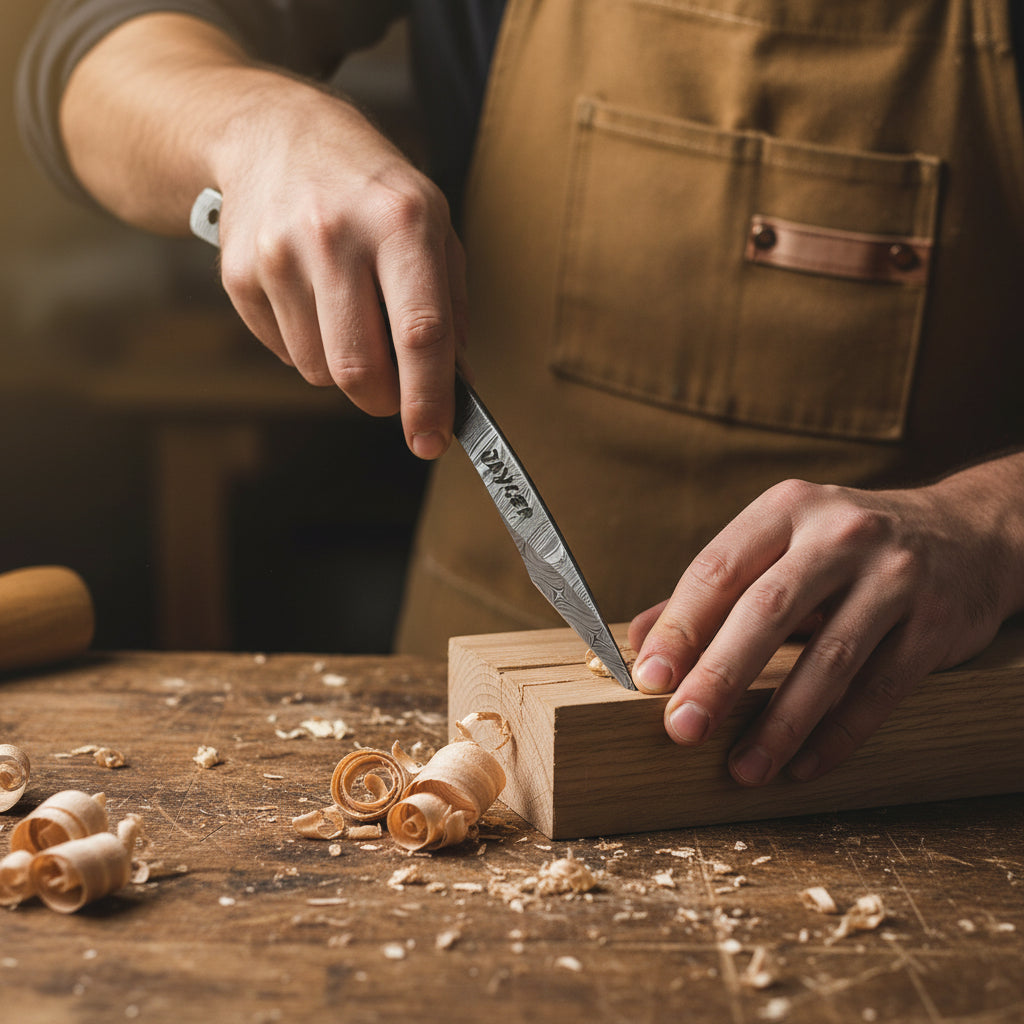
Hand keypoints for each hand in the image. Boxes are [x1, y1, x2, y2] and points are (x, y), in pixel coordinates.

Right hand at [60, 13, 467, 459]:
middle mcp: (336, 236)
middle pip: (359, 369)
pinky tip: (312, 298)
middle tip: (393, 390)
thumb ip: (449, 305)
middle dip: (383, 400)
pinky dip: (308, 346)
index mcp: (401, 221)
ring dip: (344, 368)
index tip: (432, 440)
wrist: (272, 133)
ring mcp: (279, 255)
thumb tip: (456, 384)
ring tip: (349, 315)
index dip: (428, 399)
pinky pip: (285, 354)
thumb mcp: (432, 222)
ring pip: (320, 371)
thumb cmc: (369, 187)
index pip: (419, 332)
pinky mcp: (239, 275)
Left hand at [627, 463, 1023, 785]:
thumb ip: (713, 589)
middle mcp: (840, 534)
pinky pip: (879, 689)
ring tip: (743, 768)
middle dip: (719, 677)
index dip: (679, 627)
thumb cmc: (848, 546)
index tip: (648, 679)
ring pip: (829, 658)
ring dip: (780, 722)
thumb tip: (639, 640)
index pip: (718, 569)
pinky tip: (802, 765)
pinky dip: (838, 734)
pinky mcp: (935, 624)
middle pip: (767, 612)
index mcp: (787, 509)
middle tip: (681, 729)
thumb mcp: (781, 542)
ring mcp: (893, 577)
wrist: (969, 532)